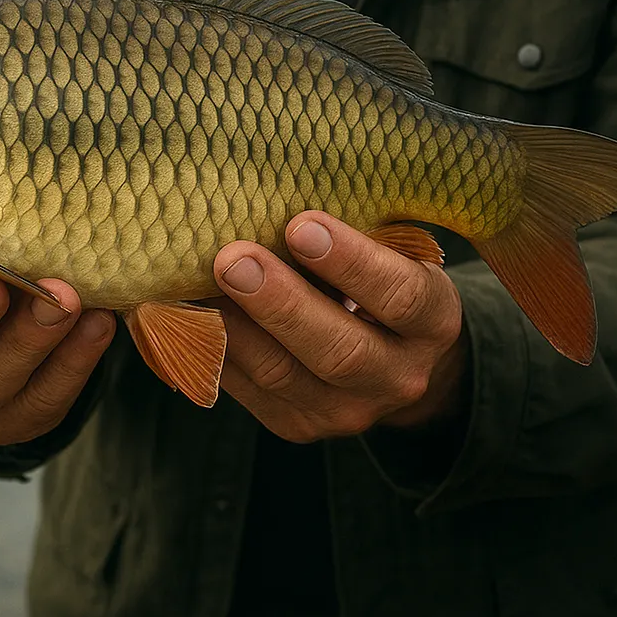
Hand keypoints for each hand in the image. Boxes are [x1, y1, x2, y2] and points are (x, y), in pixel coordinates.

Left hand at [213, 211, 466, 442]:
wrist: (393, 361)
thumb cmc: (381, 279)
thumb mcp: (393, 253)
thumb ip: (357, 232)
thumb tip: (275, 192)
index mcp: (432, 323)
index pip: (401, 297)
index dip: (351, 262)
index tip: (301, 224)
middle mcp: (397, 377)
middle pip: (339, 350)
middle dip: (281, 303)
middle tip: (234, 258)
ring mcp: (345, 412)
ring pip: (283, 375)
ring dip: (235, 326)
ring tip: (195, 283)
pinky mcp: (296, 425)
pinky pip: (246, 389)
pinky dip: (211, 346)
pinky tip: (183, 310)